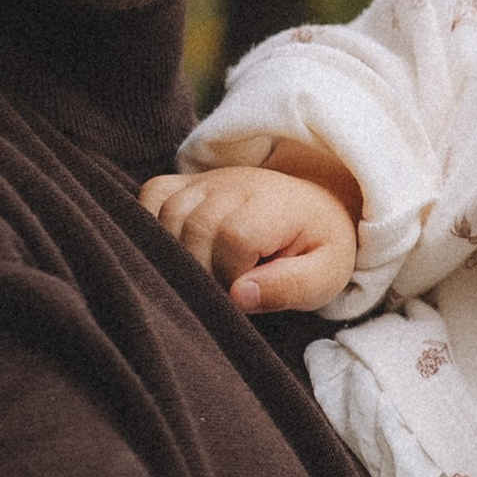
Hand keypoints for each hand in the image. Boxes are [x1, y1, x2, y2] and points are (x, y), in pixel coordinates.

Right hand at [141, 160, 359, 315]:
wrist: (314, 205)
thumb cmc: (317, 247)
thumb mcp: (325, 275)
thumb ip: (289, 288)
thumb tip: (238, 296)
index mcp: (275, 204)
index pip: (235, 237)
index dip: (234, 274)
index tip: (249, 289)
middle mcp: (236, 183)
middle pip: (195, 229)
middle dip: (205, 272)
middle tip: (227, 286)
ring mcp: (207, 180)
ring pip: (167, 217)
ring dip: (179, 256)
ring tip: (208, 271)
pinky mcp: (186, 182)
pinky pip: (151, 195)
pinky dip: (153, 226)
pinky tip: (179, 250)